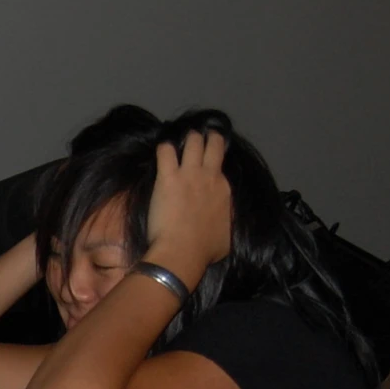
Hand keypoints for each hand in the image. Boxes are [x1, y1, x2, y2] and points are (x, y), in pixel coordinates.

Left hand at [141, 129, 232, 279]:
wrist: (183, 251)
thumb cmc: (205, 250)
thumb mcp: (228, 236)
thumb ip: (227, 221)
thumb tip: (225, 220)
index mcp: (224, 189)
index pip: (221, 166)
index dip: (214, 161)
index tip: (208, 163)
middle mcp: (210, 176)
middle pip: (213, 144)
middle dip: (207, 138)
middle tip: (200, 138)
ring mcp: (189, 174)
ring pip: (192, 141)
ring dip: (187, 138)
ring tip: (181, 141)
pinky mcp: (168, 177)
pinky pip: (165, 150)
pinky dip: (163, 148)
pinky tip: (161, 151)